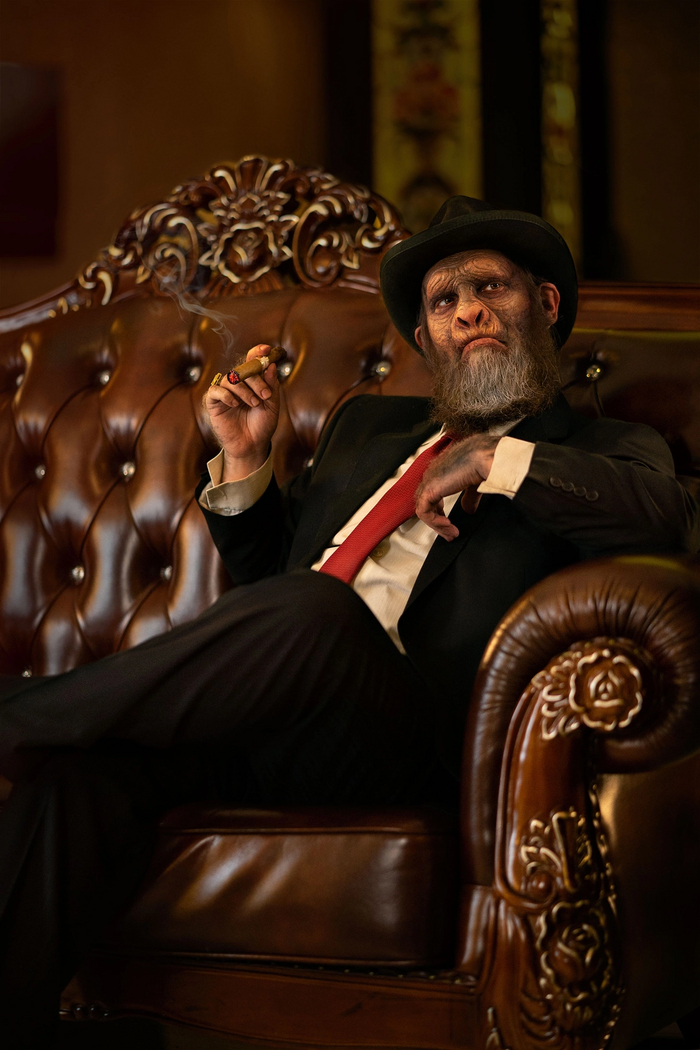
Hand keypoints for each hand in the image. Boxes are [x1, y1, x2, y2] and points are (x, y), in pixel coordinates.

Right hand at [202, 345, 280, 480]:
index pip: (252, 361)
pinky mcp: (214, 403)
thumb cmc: (262, 426)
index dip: (257, 352)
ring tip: (255, 404)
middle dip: (256, 379)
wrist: (253, 446)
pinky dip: (226, 395)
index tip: (266, 350)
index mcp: (252, 382)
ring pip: (230, 379)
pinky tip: (235, 404)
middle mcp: (238, 384)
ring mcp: (225, 392)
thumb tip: (270, 365)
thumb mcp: (272, 405)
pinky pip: (215, 391)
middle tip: (265, 394)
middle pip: (243, 369)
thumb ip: (271, 386)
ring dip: (244, 390)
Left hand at [415, 434, 499, 539]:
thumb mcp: (474, 485)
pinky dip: (434, 522)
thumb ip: (469, 498)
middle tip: (448, 532)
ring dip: (436, 524)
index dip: (439, 510)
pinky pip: (424, 511)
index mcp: (442, 469)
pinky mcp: (429, 490)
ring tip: (450, 533)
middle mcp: (433, 473)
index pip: (432, 492)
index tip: (449, 522)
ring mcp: (429, 480)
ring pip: (423, 508)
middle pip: (426, 501)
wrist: (484, 457)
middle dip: (436, 519)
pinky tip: (448, 526)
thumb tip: (468, 510)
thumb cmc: (483, 461)